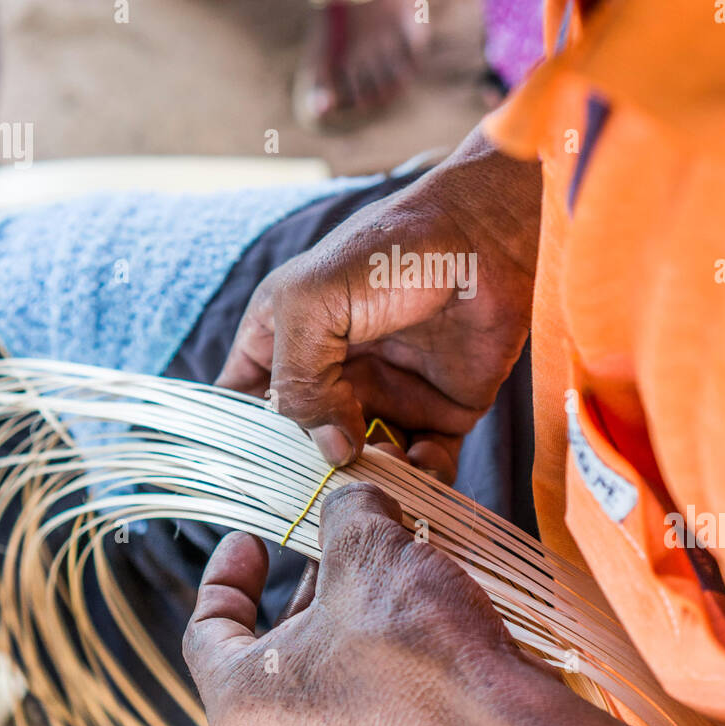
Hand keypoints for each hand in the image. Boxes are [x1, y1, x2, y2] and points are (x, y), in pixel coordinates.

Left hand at [182, 482, 514, 725]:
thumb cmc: (418, 647)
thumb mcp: (368, 549)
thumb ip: (342, 511)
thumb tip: (348, 495)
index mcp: (241, 706)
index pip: (205, 632)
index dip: (226, 574)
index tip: (252, 536)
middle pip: (271, 651)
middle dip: (306, 586)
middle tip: (336, 539)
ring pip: (322, 674)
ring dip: (347, 615)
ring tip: (387, 563)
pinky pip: (366, 701)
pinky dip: (379, 652)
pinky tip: (419, 610)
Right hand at [217, 128, 540, 481]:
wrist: (485, 238)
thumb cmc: (390, 251)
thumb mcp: (313, 303)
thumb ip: (299, 380)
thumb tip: (328, 451)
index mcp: (283, 337)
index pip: (242, 402)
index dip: (239, 441)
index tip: (249, 481)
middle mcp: (331, 372)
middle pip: (304, 446)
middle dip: (312, 474)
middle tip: (325, 487)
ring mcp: (385, 393)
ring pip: (363, 464)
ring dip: (370, 482)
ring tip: (380, 476)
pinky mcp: (440, 410)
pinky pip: (424, 463)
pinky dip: (423, 477)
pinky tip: (422, 466)